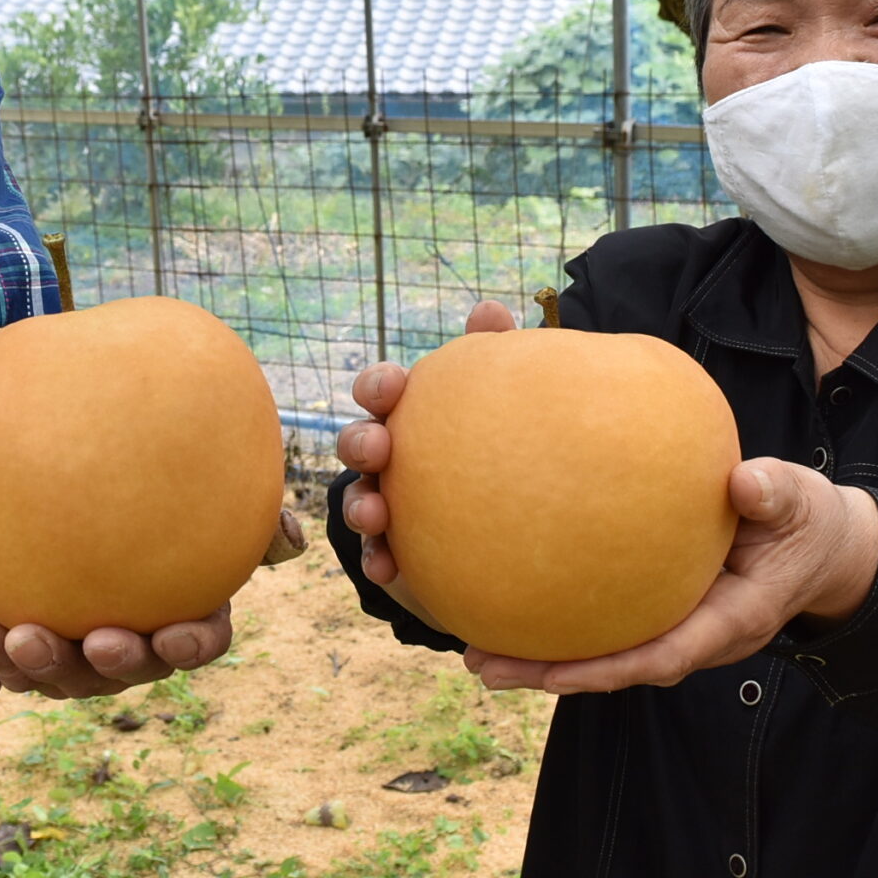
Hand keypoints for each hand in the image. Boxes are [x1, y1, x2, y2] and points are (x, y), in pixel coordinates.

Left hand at [0, 507, 307, 699]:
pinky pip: (6, 656)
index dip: (191, 646)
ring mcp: (73, 645)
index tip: (176, 637)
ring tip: (16, 636)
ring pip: (62, 673)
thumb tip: (288, 538)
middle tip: (97, 642)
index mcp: (181, 610)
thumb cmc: (146, 478)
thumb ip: (243, 507)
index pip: (199, 640)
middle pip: (128, 668)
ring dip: (42, 664)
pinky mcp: (20, 639)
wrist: (65, 463)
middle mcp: (130, 637)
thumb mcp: (196, 482)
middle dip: (113, 665)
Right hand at [335, 298, 516, 616]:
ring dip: (359, 504)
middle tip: (377, 447)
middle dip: (359, 442)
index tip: (393, 388)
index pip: (382, 391)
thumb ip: (495, 358)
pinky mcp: (395, 552)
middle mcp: (393, 458)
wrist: (519, 531)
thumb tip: (489, 309)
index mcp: (414, 415)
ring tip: (375, 514)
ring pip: (358, 500)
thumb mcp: (506, 403)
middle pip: (358, 442)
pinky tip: (388, 568)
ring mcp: (388, 505)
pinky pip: (374, 556)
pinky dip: (375, 560)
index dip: (378, 385)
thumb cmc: (506, 450)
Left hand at [465, 458, 877, 696]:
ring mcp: (676, 627)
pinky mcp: (659, 609)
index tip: (554, 675)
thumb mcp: (800, 503)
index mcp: (730, 620)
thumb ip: (775, 494)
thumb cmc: (805, 521)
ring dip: (541, 658)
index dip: (608, 671)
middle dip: (549, 674)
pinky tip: (508, 604)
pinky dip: (559, 623)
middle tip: (482, 667)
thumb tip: (745, 481)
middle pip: (615, 668)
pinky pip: (605, 623)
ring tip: (476, 653)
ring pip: (602, 653)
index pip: (662, 657)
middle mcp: (694, 636)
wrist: (818, 544)